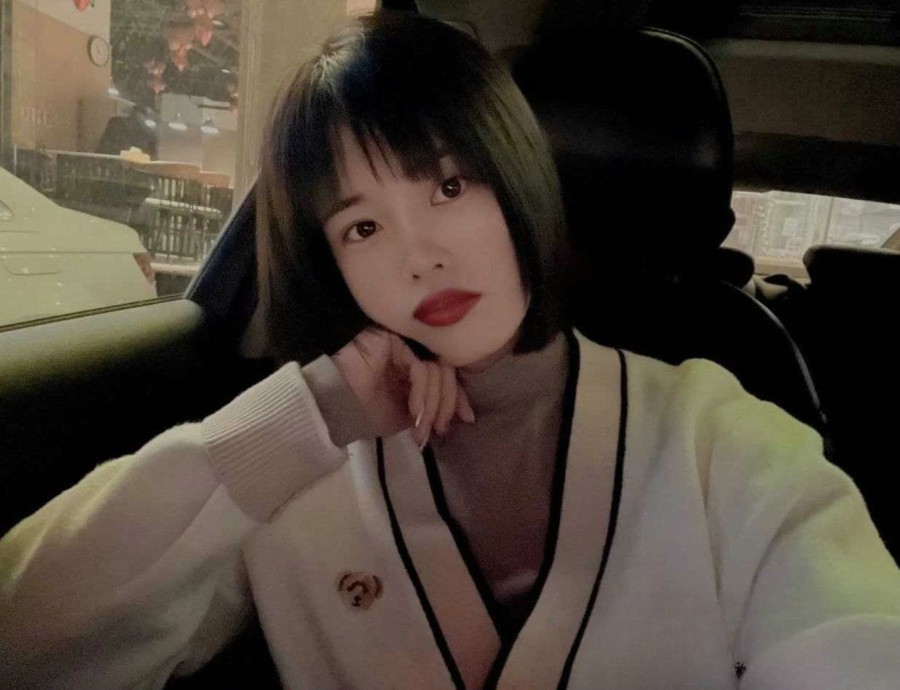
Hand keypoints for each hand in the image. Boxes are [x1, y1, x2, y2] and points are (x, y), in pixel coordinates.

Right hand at [332, 328, 475, 447]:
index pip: (447, 378)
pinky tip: (414, 411)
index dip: (459, 398)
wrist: (336, 400)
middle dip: (448, 404)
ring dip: (433, 404)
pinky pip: (421, 370)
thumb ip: (426, 409)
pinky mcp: (400, 343)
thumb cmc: (364, 410)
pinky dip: (421, 393)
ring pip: (438, 372)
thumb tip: (454, 417)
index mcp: (417, 372)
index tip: (467, 419)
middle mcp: (417, 356)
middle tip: (442, 427)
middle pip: (447, 374)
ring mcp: (409, 347)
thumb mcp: (402, 417)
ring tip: (422, 424)